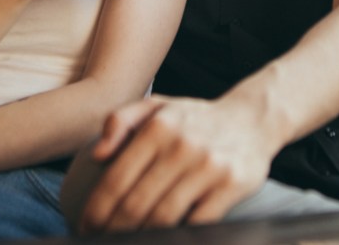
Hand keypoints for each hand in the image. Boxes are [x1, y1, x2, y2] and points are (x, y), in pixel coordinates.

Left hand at [77, 96, 273, 231]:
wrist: (252, 120)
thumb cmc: (196, 119)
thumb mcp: (157, 106)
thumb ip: (121, 120)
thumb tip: (98, 154)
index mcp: (159, 126)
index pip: (117, 179)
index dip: (97, 210)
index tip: (86, 227)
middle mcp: (182, 144)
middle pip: (136, 204)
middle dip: (113, 230)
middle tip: (101, 241)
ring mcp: (209, 165)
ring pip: (163, 217)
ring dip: (140, 237)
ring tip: (127, 243)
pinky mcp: (231, 184)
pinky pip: (197, 222)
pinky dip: (176, 235)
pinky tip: (163, 239)